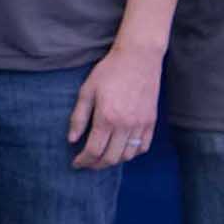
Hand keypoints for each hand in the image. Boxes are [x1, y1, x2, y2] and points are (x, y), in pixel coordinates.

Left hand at [67, 43, 162, 169]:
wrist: (138, 58)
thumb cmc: (109, 71)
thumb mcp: (87, 90)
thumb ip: (79, 117)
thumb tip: (71, 140)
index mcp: (107, 117)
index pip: (94, 150)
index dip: (83, 161)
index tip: (76, 163)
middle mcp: (125, 125)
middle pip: (111, 158)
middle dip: (96, 165)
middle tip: (87, 163)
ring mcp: (141, 124)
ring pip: (127, 156)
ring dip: (114, 161)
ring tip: (103, 157)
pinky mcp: (151, 121)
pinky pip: (143, 147)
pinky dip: (132, 153)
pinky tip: (122, 149)